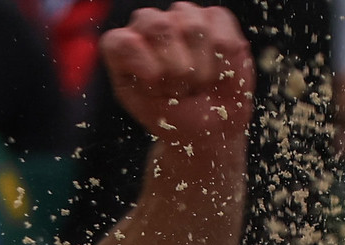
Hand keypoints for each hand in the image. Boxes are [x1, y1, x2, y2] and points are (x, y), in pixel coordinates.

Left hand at [101, 3, 253, 148]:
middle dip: (175, 68)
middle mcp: (150, 24)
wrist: (212, 127)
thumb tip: (134, 40)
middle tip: (181, 90)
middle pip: (158, 25)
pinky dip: (222, 60)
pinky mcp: (216, 18)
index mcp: (124, 45)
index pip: (122, 41)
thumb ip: (128, 73)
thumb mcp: (144, 107)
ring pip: (193, 27)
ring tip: (199, 83)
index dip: (143, 66)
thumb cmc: (174, 116)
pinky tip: (218, 71)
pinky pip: (220, 32)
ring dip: (201, 69)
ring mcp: (183, 16)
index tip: (156, 90)